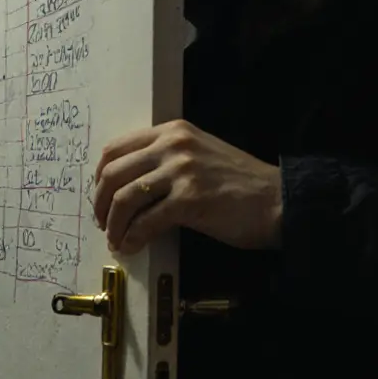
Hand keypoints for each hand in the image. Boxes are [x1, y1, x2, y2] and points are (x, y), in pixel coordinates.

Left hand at [93, 119, 281, 253]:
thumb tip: (123, 186)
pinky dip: (132, 238)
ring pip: (125, 199)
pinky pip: (145, 222)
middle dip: (100, 204)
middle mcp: (173, 145)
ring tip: (116, 239)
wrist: (279, 201)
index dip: (98, 178)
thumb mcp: (197, 156)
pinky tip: (132, 246)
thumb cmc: (239, 184)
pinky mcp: (190, 199)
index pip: (115, 150)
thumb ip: (163, 161)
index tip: (99, 198)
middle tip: (103, 223)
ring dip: (113, 225)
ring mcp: (182, 171)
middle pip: (113, 174)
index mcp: (172, 131)